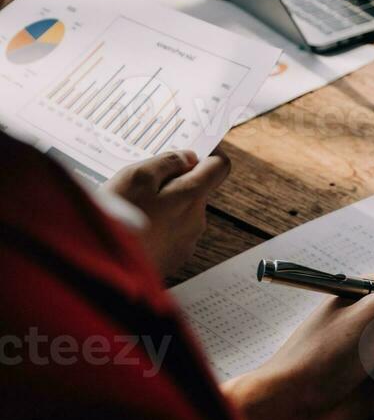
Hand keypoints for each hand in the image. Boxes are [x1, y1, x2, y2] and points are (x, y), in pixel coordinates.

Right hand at [104, 151, 231, 277]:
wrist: (107, 268)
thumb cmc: (120, 218)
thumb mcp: (136, 177)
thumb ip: (166, 163)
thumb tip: (188, 158)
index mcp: (192, 196)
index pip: (219, 167)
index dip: (209, 154)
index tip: (194, 151)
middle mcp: (197, 220)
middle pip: (195, 191)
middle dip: (174, 183)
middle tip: (141, 184)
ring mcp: (187, 242)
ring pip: (181, 213)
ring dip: (162, 206)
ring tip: (131, 209)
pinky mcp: (174, 258)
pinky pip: (171, 234)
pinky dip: (157, 226)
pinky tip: (134, 228)